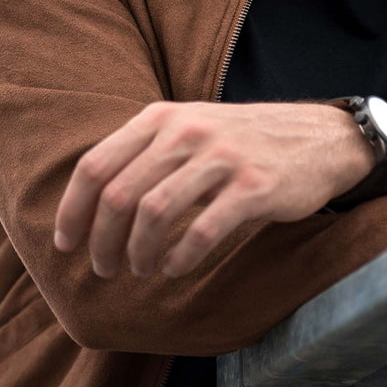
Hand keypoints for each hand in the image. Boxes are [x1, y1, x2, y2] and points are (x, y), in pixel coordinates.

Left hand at [52, 100, 375, 279]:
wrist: (320, 138)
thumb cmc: (244, 142)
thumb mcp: (191, 128)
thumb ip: (145, 152)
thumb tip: (89, 202)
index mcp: (163, 117)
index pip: (96, 165)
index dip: (72, 211)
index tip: (66, 244)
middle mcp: (187, 132)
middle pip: (118, 196)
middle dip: (102, 242)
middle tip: (105, 269)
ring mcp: (222, 158)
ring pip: (154, 215)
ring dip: (138, 254)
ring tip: (142, 269)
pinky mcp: (254, 187)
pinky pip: (202, 232)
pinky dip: (180, 259)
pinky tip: (177, 268)